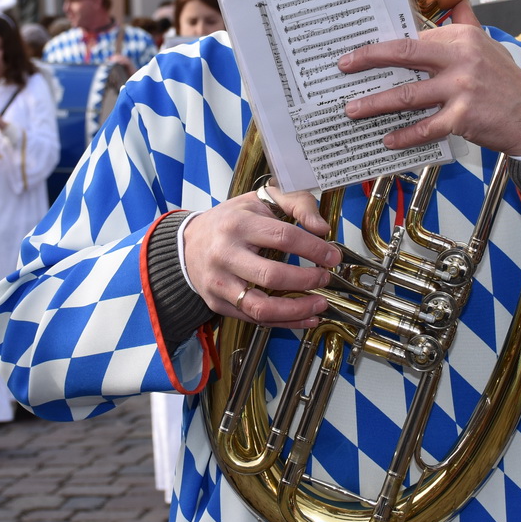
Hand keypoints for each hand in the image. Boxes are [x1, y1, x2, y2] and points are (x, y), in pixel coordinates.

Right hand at [181, 186, 337, 328]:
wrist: (188, 243)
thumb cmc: (230, 221)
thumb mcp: (260, 200)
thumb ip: (296, 204)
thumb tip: (321, 228)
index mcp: (238, 224)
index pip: (284, 238)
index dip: (314, 249)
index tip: (333, 256)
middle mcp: (225, 254)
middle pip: (272, 276)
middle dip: (307, 280)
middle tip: (325, 277)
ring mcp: (220, 282)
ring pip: (261, 306)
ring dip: (297, 310)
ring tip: (320, 304)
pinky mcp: (218, 303)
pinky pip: (255, 319)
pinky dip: (284, 321)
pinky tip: (306, 317)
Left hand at [337, 18, 520, 155]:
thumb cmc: (508, 82)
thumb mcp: (488, 45)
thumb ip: (467, 22)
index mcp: (462, 38)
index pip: (413, 37)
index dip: (383, 44)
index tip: (360, 50)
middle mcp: (460, 58)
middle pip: (403, 54)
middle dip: (369, 60)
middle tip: (344, 67)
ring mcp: (461, 88)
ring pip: (408, 95)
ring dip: (376, 103)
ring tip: (353, 109)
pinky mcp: (463, 118)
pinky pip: (425, 127)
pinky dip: (404, 135)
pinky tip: (387, 139)